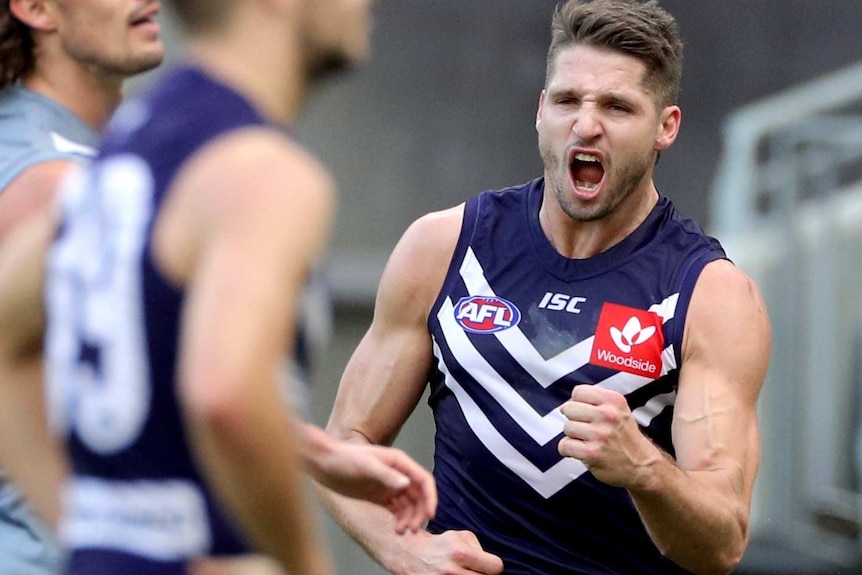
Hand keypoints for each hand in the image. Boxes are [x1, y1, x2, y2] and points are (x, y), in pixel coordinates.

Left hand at [312, 442, 436, 533]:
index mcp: (400, 462)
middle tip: (413, 529)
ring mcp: (389, 486)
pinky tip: (396, 529)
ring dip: (410, 518)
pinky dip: (400, 520)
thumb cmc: (345, 459)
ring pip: (409, 505)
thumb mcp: (366, 466)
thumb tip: (407, 485)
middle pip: (419, 496)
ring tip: (401, 532)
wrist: (325, 464)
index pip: (423, 480)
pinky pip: (397, 510)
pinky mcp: (380, 496)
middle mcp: (398, 474)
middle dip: (419, 513)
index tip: (430, 515)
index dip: (430, 497)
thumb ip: (386, 476)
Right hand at [388, 530, 503, 574]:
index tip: (486, 565)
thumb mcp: (459, 536)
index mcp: (460, 553)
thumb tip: (489, 565)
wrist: (409, 554)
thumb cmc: (439, 544)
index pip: (495, 567)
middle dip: (481, 574)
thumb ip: (478, 549)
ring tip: (463, 573)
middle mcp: (452, 572)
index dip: (492, 566)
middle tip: (472, 570)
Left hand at [557, 384, 657, 488]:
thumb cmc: (625, 437)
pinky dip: (567, 450)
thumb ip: (595, 401)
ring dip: (573, 436)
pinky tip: (580, 452)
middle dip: (573, 419)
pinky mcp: (592, 453)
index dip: (578, 403)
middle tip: (586, 429)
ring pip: (567, 427)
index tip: (586, 413)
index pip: (578, 392)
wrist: (642, 466)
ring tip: (588, 441)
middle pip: (569, 408)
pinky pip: (564, 445)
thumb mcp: (618, 410)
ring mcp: (600, 434)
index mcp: (614, 400)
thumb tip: (565, 405)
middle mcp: (608, 415)